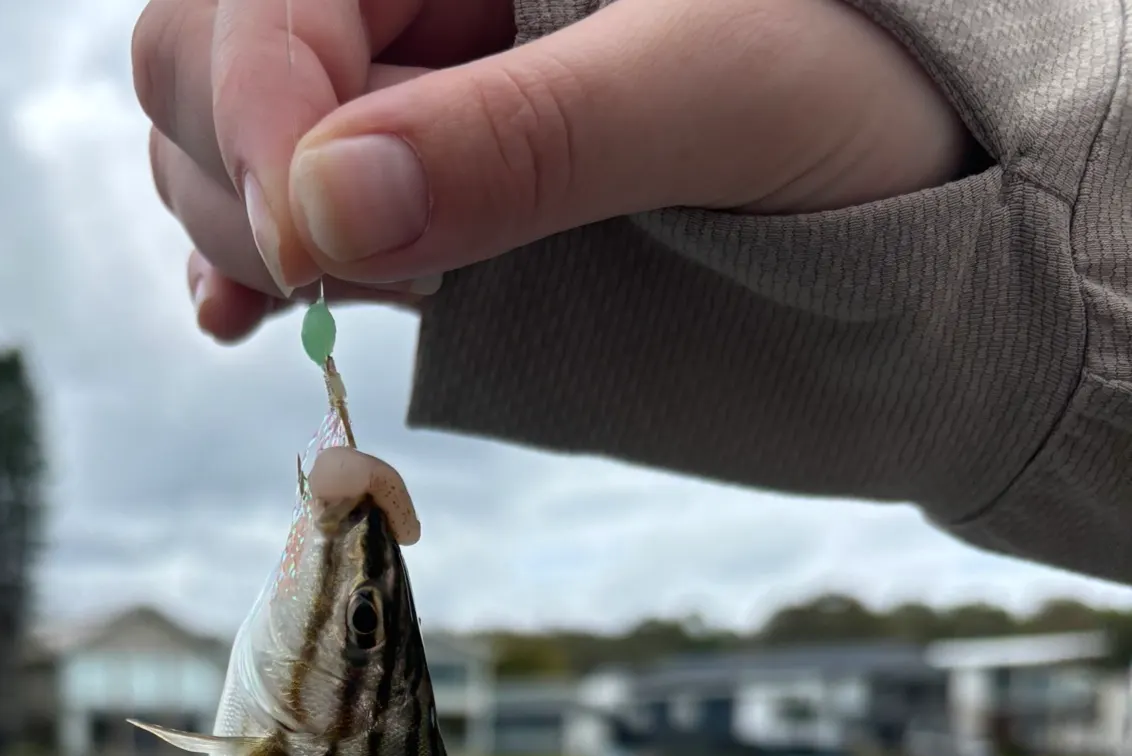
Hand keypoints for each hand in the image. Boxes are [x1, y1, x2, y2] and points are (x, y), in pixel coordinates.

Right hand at [132, 0, 974, 342]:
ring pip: (219, 145)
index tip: (314, 250)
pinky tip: (257, 316)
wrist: (931, 202)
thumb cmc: (869, 101)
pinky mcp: (418, 186)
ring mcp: (405, 92)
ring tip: (392, 288)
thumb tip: (325, 211)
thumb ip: (529, 139)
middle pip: (203, 60)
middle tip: (383, 269)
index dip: (260, 118)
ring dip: (255, 234)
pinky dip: (250, 271)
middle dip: (249, 178)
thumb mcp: (717, 96)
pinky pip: (276, 216)